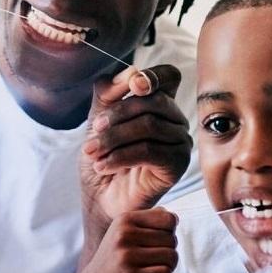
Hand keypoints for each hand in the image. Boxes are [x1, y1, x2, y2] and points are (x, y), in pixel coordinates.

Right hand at [70, 209, 187, 272]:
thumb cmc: (113, 260)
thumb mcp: (122, 232)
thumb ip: (148, 221)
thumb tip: (174, 219)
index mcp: (123, 222)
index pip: (168, 220)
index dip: (169, 233)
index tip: (158, 243)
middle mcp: (123, 241)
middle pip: (172, 242)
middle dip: (167, 254)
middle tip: (152, 264)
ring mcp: (126, 266)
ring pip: (171, 261)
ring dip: (167, 270)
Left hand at [80, 65, 191, 231]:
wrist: (100, 199)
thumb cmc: (102, 157)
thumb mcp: (97, 119)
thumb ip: (109, 92)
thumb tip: (131, 72)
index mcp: (159, 104)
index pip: (169, 77)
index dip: (155, 75)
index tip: (134, 84)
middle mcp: (175, 121)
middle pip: (154, 102)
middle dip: (117, 115)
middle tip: (91, 133)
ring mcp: (180, 143)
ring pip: (149, 127)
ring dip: (113, 139)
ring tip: (91, 153)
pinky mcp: (177, 166)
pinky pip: (150, 151)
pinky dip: (120, 156)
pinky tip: (102, 166)